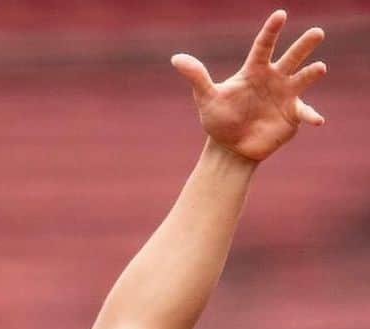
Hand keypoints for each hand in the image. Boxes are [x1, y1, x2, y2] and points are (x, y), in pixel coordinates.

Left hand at [171, 9, 325, 161]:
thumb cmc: (219, 119)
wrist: (230, 147)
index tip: (280, 15)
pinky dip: (311, 115)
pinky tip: (317, 120)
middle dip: (304, 45)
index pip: (264, 46)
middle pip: (292, 57)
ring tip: (319, 68)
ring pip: (303, 79)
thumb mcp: (206, 98)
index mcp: (255, 70)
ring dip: (312, 73)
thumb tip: (176, 58)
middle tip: (317, 33)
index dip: (271, 31)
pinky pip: (305, 112)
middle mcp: (274, 78)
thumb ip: (197, 77)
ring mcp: (286, 95)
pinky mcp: (293, 114)